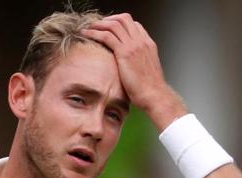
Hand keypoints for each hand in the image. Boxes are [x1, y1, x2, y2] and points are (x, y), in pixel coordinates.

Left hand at [81, 13, 186, 130]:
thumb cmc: (150, 89)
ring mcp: (133, 45)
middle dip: (108, 19)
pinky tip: (87, 35)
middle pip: (123, 19)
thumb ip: (139, 63)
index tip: (108, 29)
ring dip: (98, 24)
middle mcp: (141, 41)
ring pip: (113, 24)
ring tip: (89, 29)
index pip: (134, 25)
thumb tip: (130, 66)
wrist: (154, 95)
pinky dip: (94, 33)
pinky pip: (106, 36)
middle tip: (97, 26)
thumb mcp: (147, 71)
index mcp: (148, 44)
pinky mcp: (124, 53)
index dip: (120, 24)